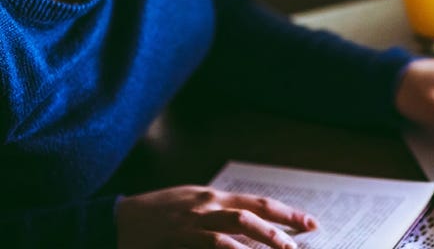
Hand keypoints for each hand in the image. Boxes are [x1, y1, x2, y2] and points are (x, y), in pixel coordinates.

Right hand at [116, 185, 317, 248]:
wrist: (117, 220)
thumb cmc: (157, 215)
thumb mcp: (191, 206)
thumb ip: (219, 214)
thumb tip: (251, 227)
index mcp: (214, 196)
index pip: (259, 202)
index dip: (286, 212)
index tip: (310, 223)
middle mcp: (209, 204)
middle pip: (254, 211)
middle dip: (284, 224)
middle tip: (306, 236)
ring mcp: (194, 219)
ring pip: (238, 225)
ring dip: (264, 238)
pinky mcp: (180, 236)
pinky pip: (211, 243)